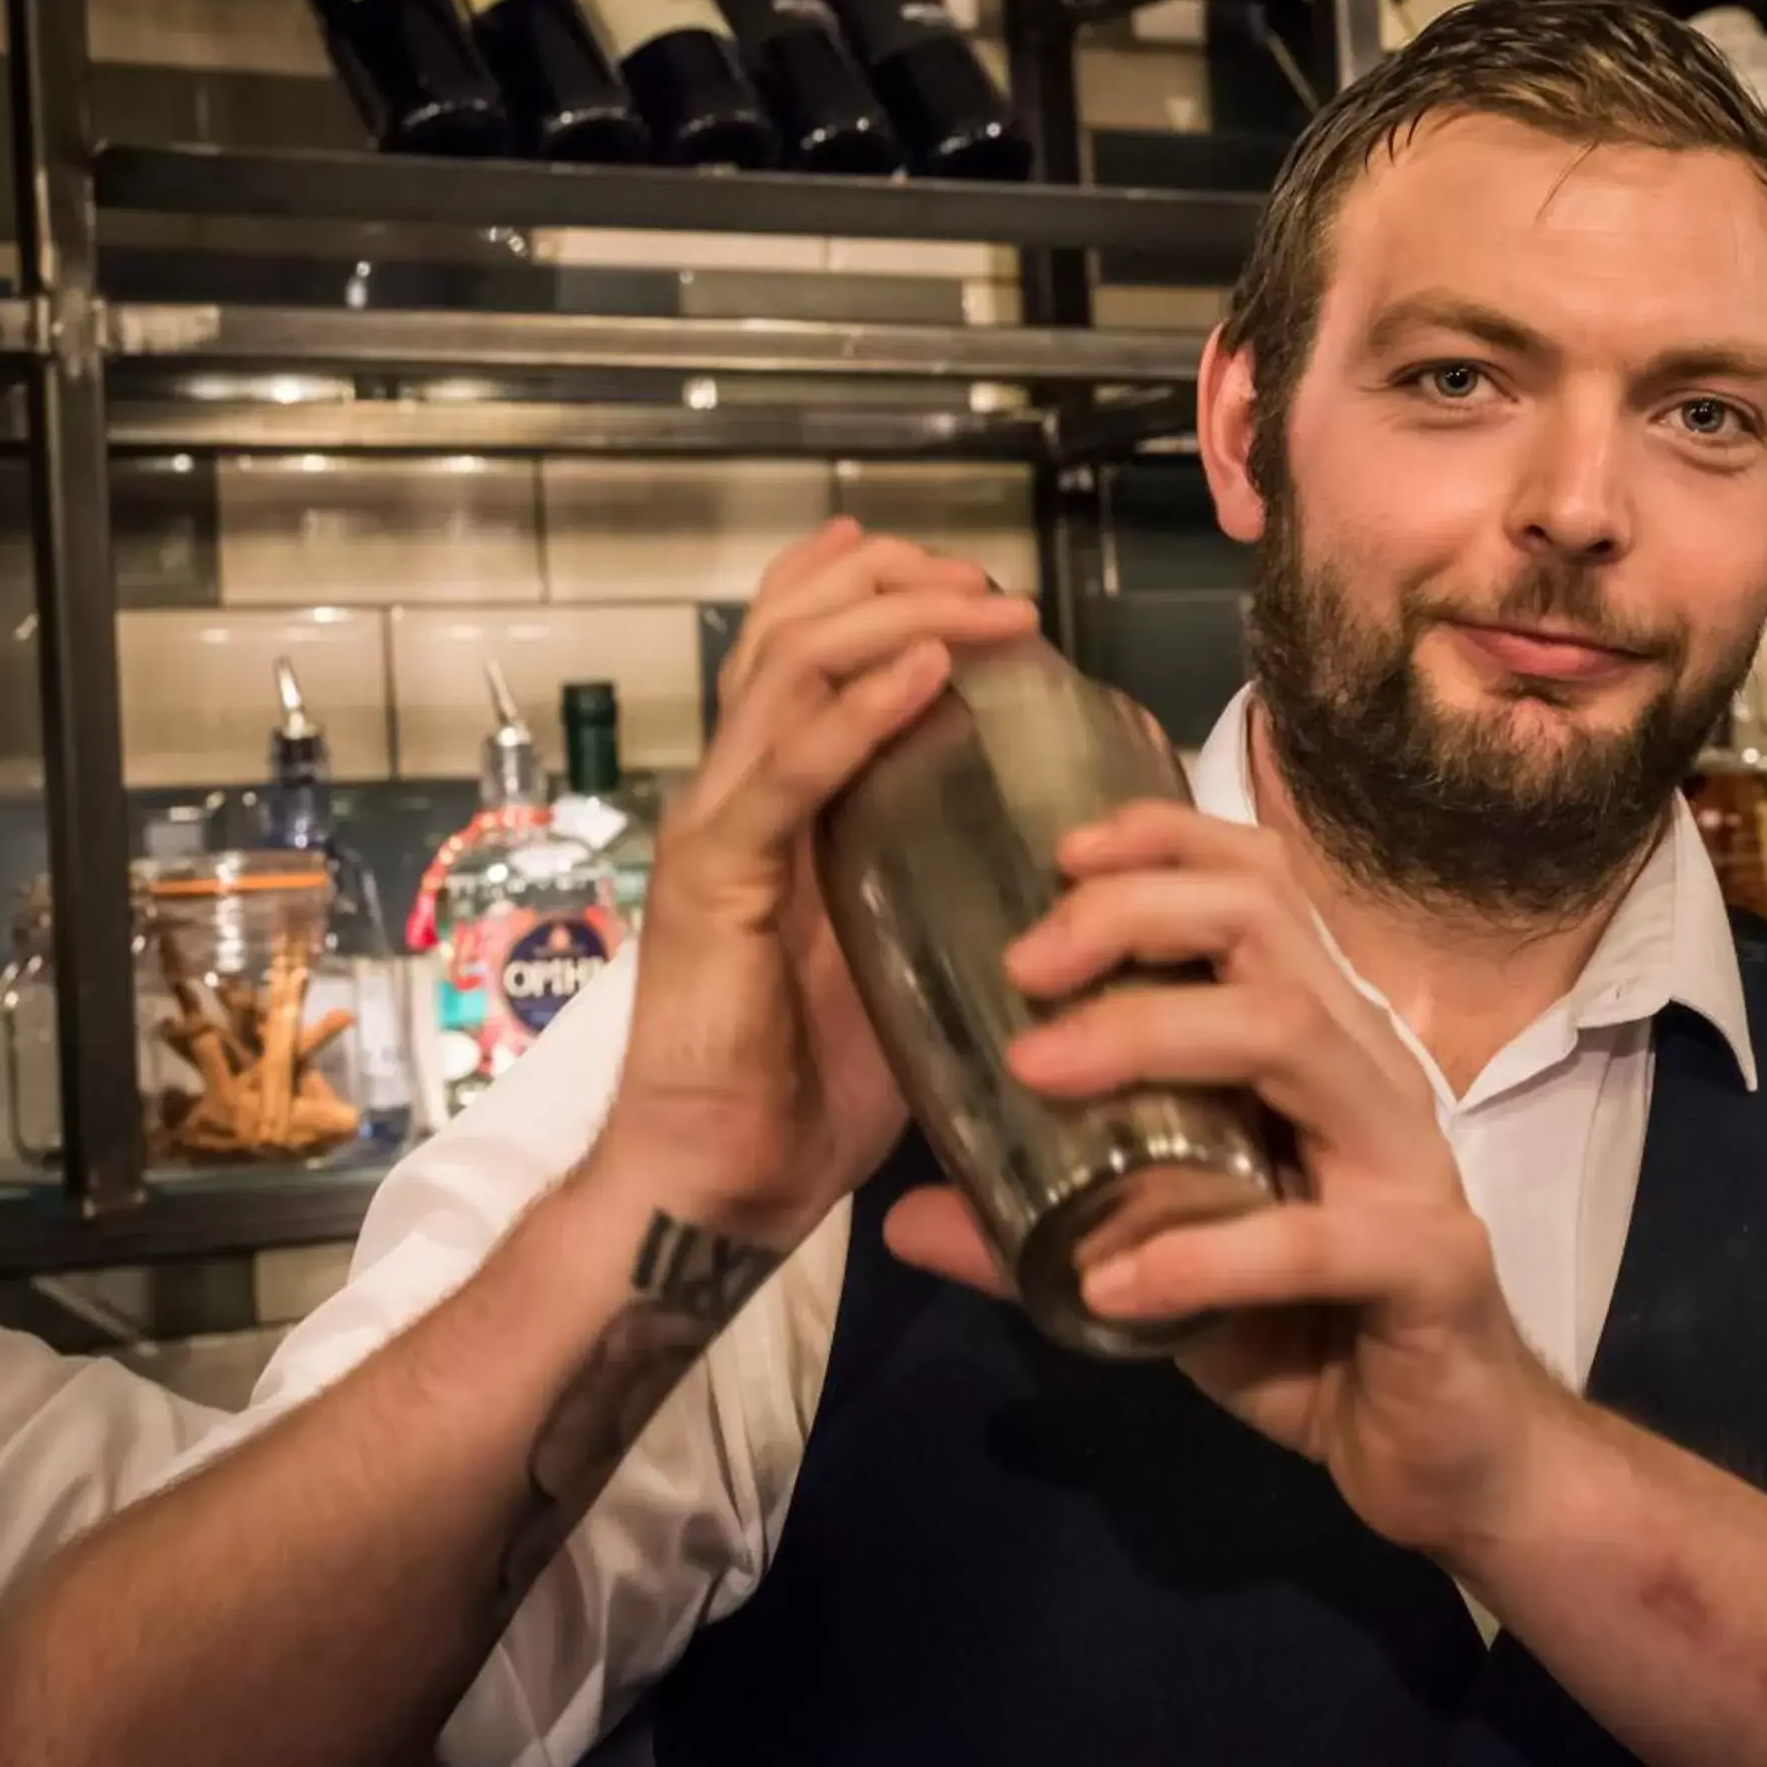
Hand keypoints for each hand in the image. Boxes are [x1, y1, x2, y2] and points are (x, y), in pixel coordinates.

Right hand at [594, 520, 1039, 1246]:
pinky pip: (787, 774)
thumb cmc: (811, 1088)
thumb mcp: (903, 958)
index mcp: (776, 802)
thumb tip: (1054, 848)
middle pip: (792, 629)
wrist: (720, 1185)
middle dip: (894, 582)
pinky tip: (927, 676)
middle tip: (988, 585)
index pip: (803, 649)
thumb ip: (943, 888)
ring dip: (896, 620)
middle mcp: (735, 794)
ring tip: (981, 606)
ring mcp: (716, 829)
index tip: (977, 584)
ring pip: (789, 671)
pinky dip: (858, 714)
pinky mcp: (712, 883)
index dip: (879, 589)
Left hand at [884, 802, 1571, 1559]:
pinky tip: (1113, 1284)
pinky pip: (1315, 1240)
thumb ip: (1046, 1232)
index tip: (1057, 852)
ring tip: (1037, 1073)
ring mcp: (1406, 1161)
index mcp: (1316, 1044)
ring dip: (1153, 1036)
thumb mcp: (1162, 1264)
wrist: (1453, 1452)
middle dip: (1135, 914)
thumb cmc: (1312, 1329)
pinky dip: (1205, 1255)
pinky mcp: (1428, 1264)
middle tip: (1021, 964)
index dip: (1164, 841)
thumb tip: (904, 1214)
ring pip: (1292, 1037)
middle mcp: (1367, 1071)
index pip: (1259, 886)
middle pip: (1266, 925)